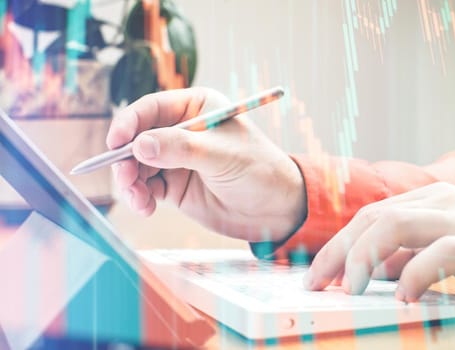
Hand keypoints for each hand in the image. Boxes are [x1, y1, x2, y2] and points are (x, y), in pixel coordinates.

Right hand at [106, 87, 306, 241]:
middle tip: (127, 181)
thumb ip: (180, 149)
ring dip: (130, 183)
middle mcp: (181, 129)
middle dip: (126, 160)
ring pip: (136, 165)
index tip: (117, 142)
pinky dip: (139, 197)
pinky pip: (144, 187)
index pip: (151, 108)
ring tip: (141, 201)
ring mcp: (175, 158)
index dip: (129, 123)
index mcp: (196, 107)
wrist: (276, 209)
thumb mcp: (221, 156)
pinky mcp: (173, 184)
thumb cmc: (259, 171)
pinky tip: (146, 209)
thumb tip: (139, 145)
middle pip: (136, 138)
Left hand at [303, 182, 454, 310]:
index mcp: (433, 201)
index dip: (338, 244)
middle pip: (374, 217)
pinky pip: (443, 253)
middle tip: (314, 285)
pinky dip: (417, 274)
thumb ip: (415, 256)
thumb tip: (374, 275)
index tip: (315, 274)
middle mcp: (445, 203)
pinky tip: (404, 297)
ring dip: (364, 257)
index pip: (371, 215)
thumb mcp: (453, 250)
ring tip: (348, 291)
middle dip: (337, 251)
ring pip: (397, 223)